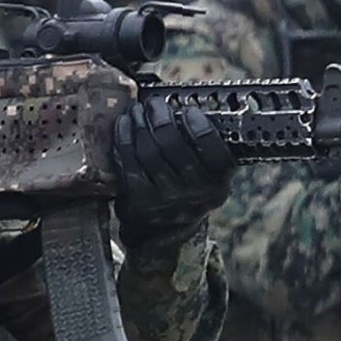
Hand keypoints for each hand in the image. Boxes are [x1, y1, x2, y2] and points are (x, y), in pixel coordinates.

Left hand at [111, 95, 235, 250]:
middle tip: (155, 104)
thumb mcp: (208, 178)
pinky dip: (124, 137)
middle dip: (161, 116)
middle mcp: (193, 197)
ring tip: (139, 111)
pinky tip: (125, 124)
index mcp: (217, 187)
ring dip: (140, 123)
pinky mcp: (138, 202)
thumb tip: (183, 108)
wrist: (166, 236)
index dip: (200, 125)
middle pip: (173, 145)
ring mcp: (164, 201)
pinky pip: (128, 161)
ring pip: (148, 150)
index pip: (214, 151)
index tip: (189, 111)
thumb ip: (205, 151)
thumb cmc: (187, 193)